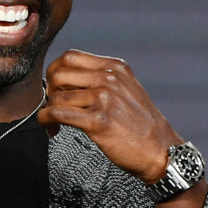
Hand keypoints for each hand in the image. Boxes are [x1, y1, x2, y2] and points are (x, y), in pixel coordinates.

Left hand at [38, 49, 181, 183]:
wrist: (161, 150)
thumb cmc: (140, 125)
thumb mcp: (126, 89)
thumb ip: (102, 79)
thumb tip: (65, 80)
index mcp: (115, 67)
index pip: (70, 57)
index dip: (55, 72)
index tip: (55, 88)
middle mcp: (109, 78)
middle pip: (59, 72)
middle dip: (48, 89)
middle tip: (52, 106)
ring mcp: (104, 98)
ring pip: (57, 95)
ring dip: (47, 110)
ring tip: (53, 124)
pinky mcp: (98, 121)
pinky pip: (58, 113)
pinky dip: (46, 120)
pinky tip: (51, 128)